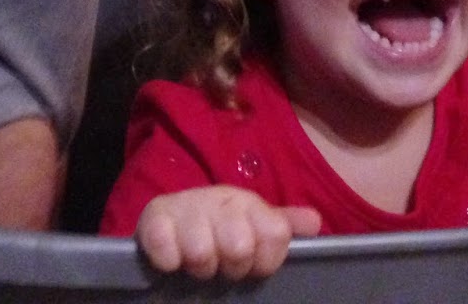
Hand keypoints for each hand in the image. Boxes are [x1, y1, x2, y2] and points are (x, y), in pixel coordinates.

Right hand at [134, 186, 320, 279]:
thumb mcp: (254, 223)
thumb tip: (314, 222)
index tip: (255, 264)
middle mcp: (218, 199)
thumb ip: (284, 225)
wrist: (172, 215)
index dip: (267, 259)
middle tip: (223, 263)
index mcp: (248, 202)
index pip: (275, 234)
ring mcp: (185, 207)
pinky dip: (170, 261)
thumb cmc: (222, 226)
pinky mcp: (153, 219)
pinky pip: (166, 251)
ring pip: (201, 253)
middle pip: (238, 248)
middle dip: (231, 266)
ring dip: (201, 268)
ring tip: (199, 263)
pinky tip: (173, 259)